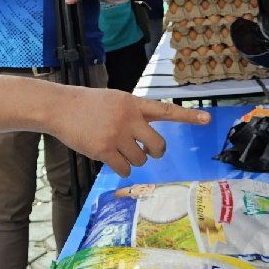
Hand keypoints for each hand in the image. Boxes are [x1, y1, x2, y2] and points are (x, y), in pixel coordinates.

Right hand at [51, 91, 211, 176]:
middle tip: (147, 151)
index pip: (166, 110)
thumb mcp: (115, 99)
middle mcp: (129, 118)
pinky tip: (111, 159)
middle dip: (155, 152)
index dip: (188, 116)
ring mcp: (117, 134)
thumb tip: (147, 135)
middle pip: (158, 145)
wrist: (61, 107)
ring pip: (141, 159)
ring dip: (133, 160)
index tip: (207, 119)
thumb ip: (134, 112)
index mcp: (134, 103)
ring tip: (118, 149)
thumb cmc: (88, 105)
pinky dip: (121, 168)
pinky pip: (125, 168)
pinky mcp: (104, 150)